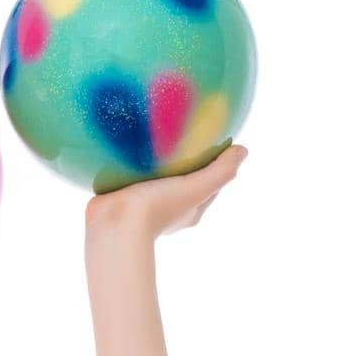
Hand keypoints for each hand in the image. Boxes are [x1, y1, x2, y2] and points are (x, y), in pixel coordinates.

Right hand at [85, 143, 247, 245]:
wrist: (112, 225)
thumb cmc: (156, 208)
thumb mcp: (196, 188)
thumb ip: (220, 172)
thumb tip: (242, 151)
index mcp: (189, 210)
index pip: (211, 183)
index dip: (217, 163)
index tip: (216, 137)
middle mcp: (169, 209)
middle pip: (186, 179)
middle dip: (190, 160)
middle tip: (188, 130)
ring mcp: (144, 204)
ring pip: (158, 177)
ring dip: (160, 160)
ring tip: (158, 132)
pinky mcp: (123, 196)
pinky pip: (133, 173)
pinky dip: (135, 160)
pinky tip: (132, 141)